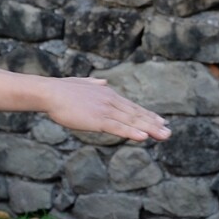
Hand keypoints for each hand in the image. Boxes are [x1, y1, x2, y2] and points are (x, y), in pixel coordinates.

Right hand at [43, 77, 170, 141]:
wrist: (50, 92)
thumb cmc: (62, 89)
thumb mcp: (81, 82)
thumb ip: (93, 83)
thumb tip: (102, 81)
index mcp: (106, 92)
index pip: (131, 106)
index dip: (146, 114)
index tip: (160, 121)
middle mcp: (110, 100)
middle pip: (136, 113)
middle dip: (154, 123)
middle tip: (169, 132)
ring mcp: (105, 110)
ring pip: (132, 121)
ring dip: (150, 129)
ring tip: (165, 136)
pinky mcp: (98, 120)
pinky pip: (119, 128)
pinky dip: (132, 132)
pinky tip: (144, 137)